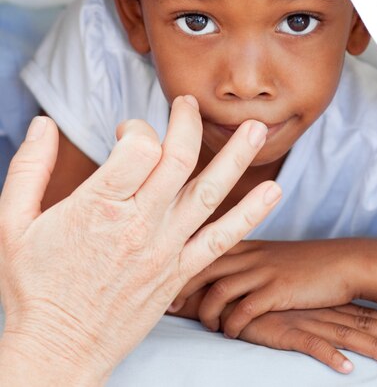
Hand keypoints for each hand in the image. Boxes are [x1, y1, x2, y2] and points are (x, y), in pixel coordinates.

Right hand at [0, 96, 280, 384]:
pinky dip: (250, 215)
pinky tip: (272, 192)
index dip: (136, 129)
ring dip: (237, 157)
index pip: (138, 149)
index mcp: (98, 208)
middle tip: (188, 104)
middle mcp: (138, 224)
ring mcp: (165, 249)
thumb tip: (41, 124)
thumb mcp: (13, 224)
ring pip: (209, 192)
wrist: (58, 351)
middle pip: (178, 160)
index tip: (127, 133)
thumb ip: (28, 170)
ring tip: (257, 128)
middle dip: (187, 123)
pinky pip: (222, 240)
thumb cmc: (34, 286)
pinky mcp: (180, 272)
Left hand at [169, 239, 366, 337]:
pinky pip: (244, 309)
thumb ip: (250, 260)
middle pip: (204, 264)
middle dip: (182, 286)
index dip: (181, 264)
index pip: (205, 246)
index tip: (164, 280)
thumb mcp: (275, 255)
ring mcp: (265, 270)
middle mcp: (253, 253)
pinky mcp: (279, 290)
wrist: (344, 262)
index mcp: (250, 244)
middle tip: (170, 307)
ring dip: (208, 311)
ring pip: (220, 288)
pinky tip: (232, 333)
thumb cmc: (309, 263)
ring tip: (209, 325)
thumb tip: (228, 273)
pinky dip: (232, 324)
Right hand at [224, 303, 376, 373]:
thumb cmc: (261, 295)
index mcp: (322, 300)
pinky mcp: (284, 331)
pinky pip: (311, 346)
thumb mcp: (291, 297)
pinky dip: (330, 356)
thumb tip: (329, 310)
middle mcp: (319, 309)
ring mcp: (304, 319)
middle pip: (362, 321)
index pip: (362, 309)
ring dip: (371, 346)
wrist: (229, 290)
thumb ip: (311, 303)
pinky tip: (347, 368)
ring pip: (344, 334)